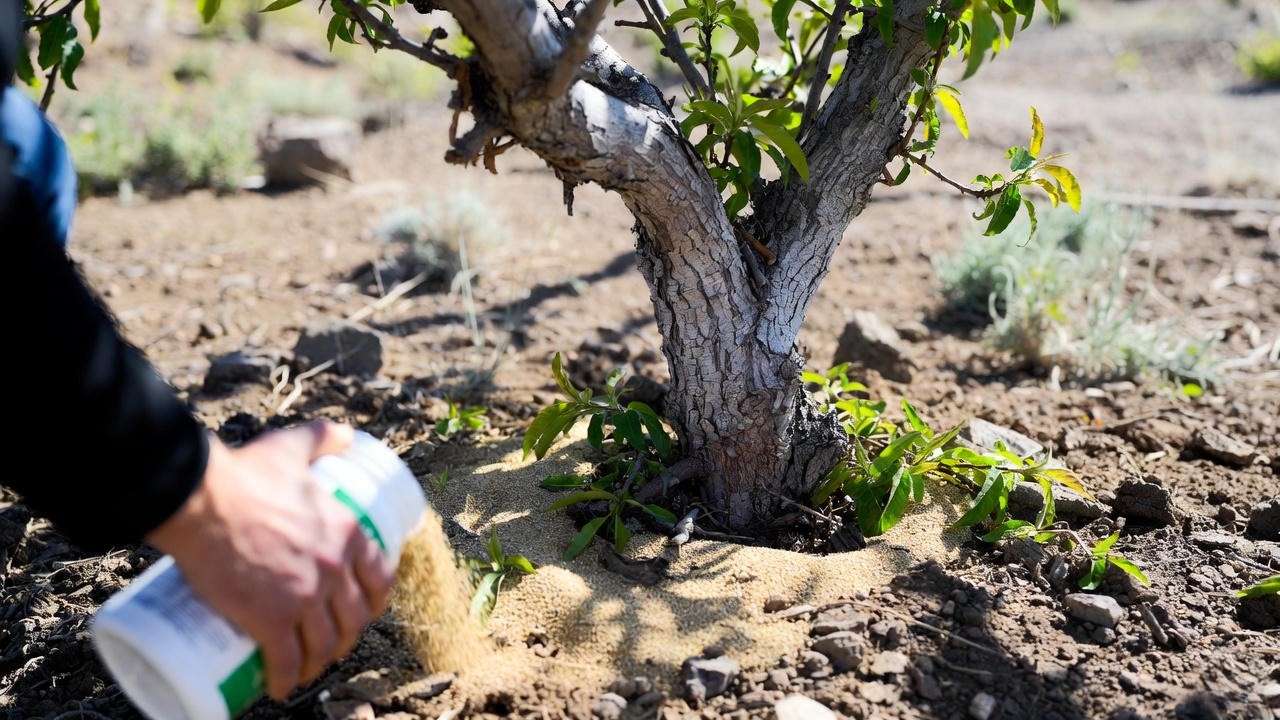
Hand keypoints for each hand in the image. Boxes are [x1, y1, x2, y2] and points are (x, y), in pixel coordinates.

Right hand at [146, 421, 395, 699]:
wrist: (202, 500)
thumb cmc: (246, 473)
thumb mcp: (294, 448)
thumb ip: (322, 437)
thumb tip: (348, 435)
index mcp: (347, 532)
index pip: (379, 578)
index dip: (373, 600)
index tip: (361, 609)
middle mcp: (335, 568)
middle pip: (353, 617)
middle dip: (346, 636)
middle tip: (329, 642)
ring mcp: (305, 597)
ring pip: (325, 644)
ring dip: (319, 662)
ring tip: (306, 667)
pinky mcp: (271, 619)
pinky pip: (286, 661)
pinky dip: (287, 680)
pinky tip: (280, 688)